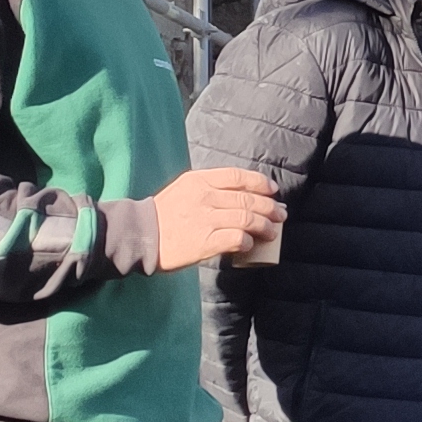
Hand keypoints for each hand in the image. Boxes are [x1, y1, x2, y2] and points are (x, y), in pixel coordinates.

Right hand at [151, 166, 283, 270]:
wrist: (140, 234)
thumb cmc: (164, 213)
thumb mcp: (184, 188)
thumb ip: (209, 187)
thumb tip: (241, 195)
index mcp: (200, 180)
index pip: (238, 176)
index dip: (260, 183)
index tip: (273, 190)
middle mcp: (204, 196)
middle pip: (248, 199)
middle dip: (270, 207)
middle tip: (281, 214)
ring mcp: (205, 219)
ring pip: (247, 219)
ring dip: (265, 226)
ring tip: (272, 231)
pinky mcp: (205, 242)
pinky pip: (236, 239)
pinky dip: (248, 241)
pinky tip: (250, 244)